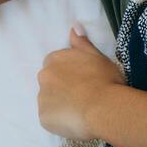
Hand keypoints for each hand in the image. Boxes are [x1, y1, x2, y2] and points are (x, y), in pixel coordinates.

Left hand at [36, 26, 125, 140]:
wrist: (104, 108)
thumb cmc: (105, 79)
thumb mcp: (97, 56)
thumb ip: (82, 43)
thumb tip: (73, 27)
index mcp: (55, 59)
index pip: (55, 63)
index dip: (69, 72)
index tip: (83, 79)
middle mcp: (44, 76)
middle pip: (49, 81)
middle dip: (61, 87)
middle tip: (82, 95)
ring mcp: (41, 98)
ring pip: (49, 100)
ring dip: (60, 103)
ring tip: (80, 109)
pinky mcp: (43, 117)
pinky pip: (50, 117)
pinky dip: (59, 119)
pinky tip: (75, 119)